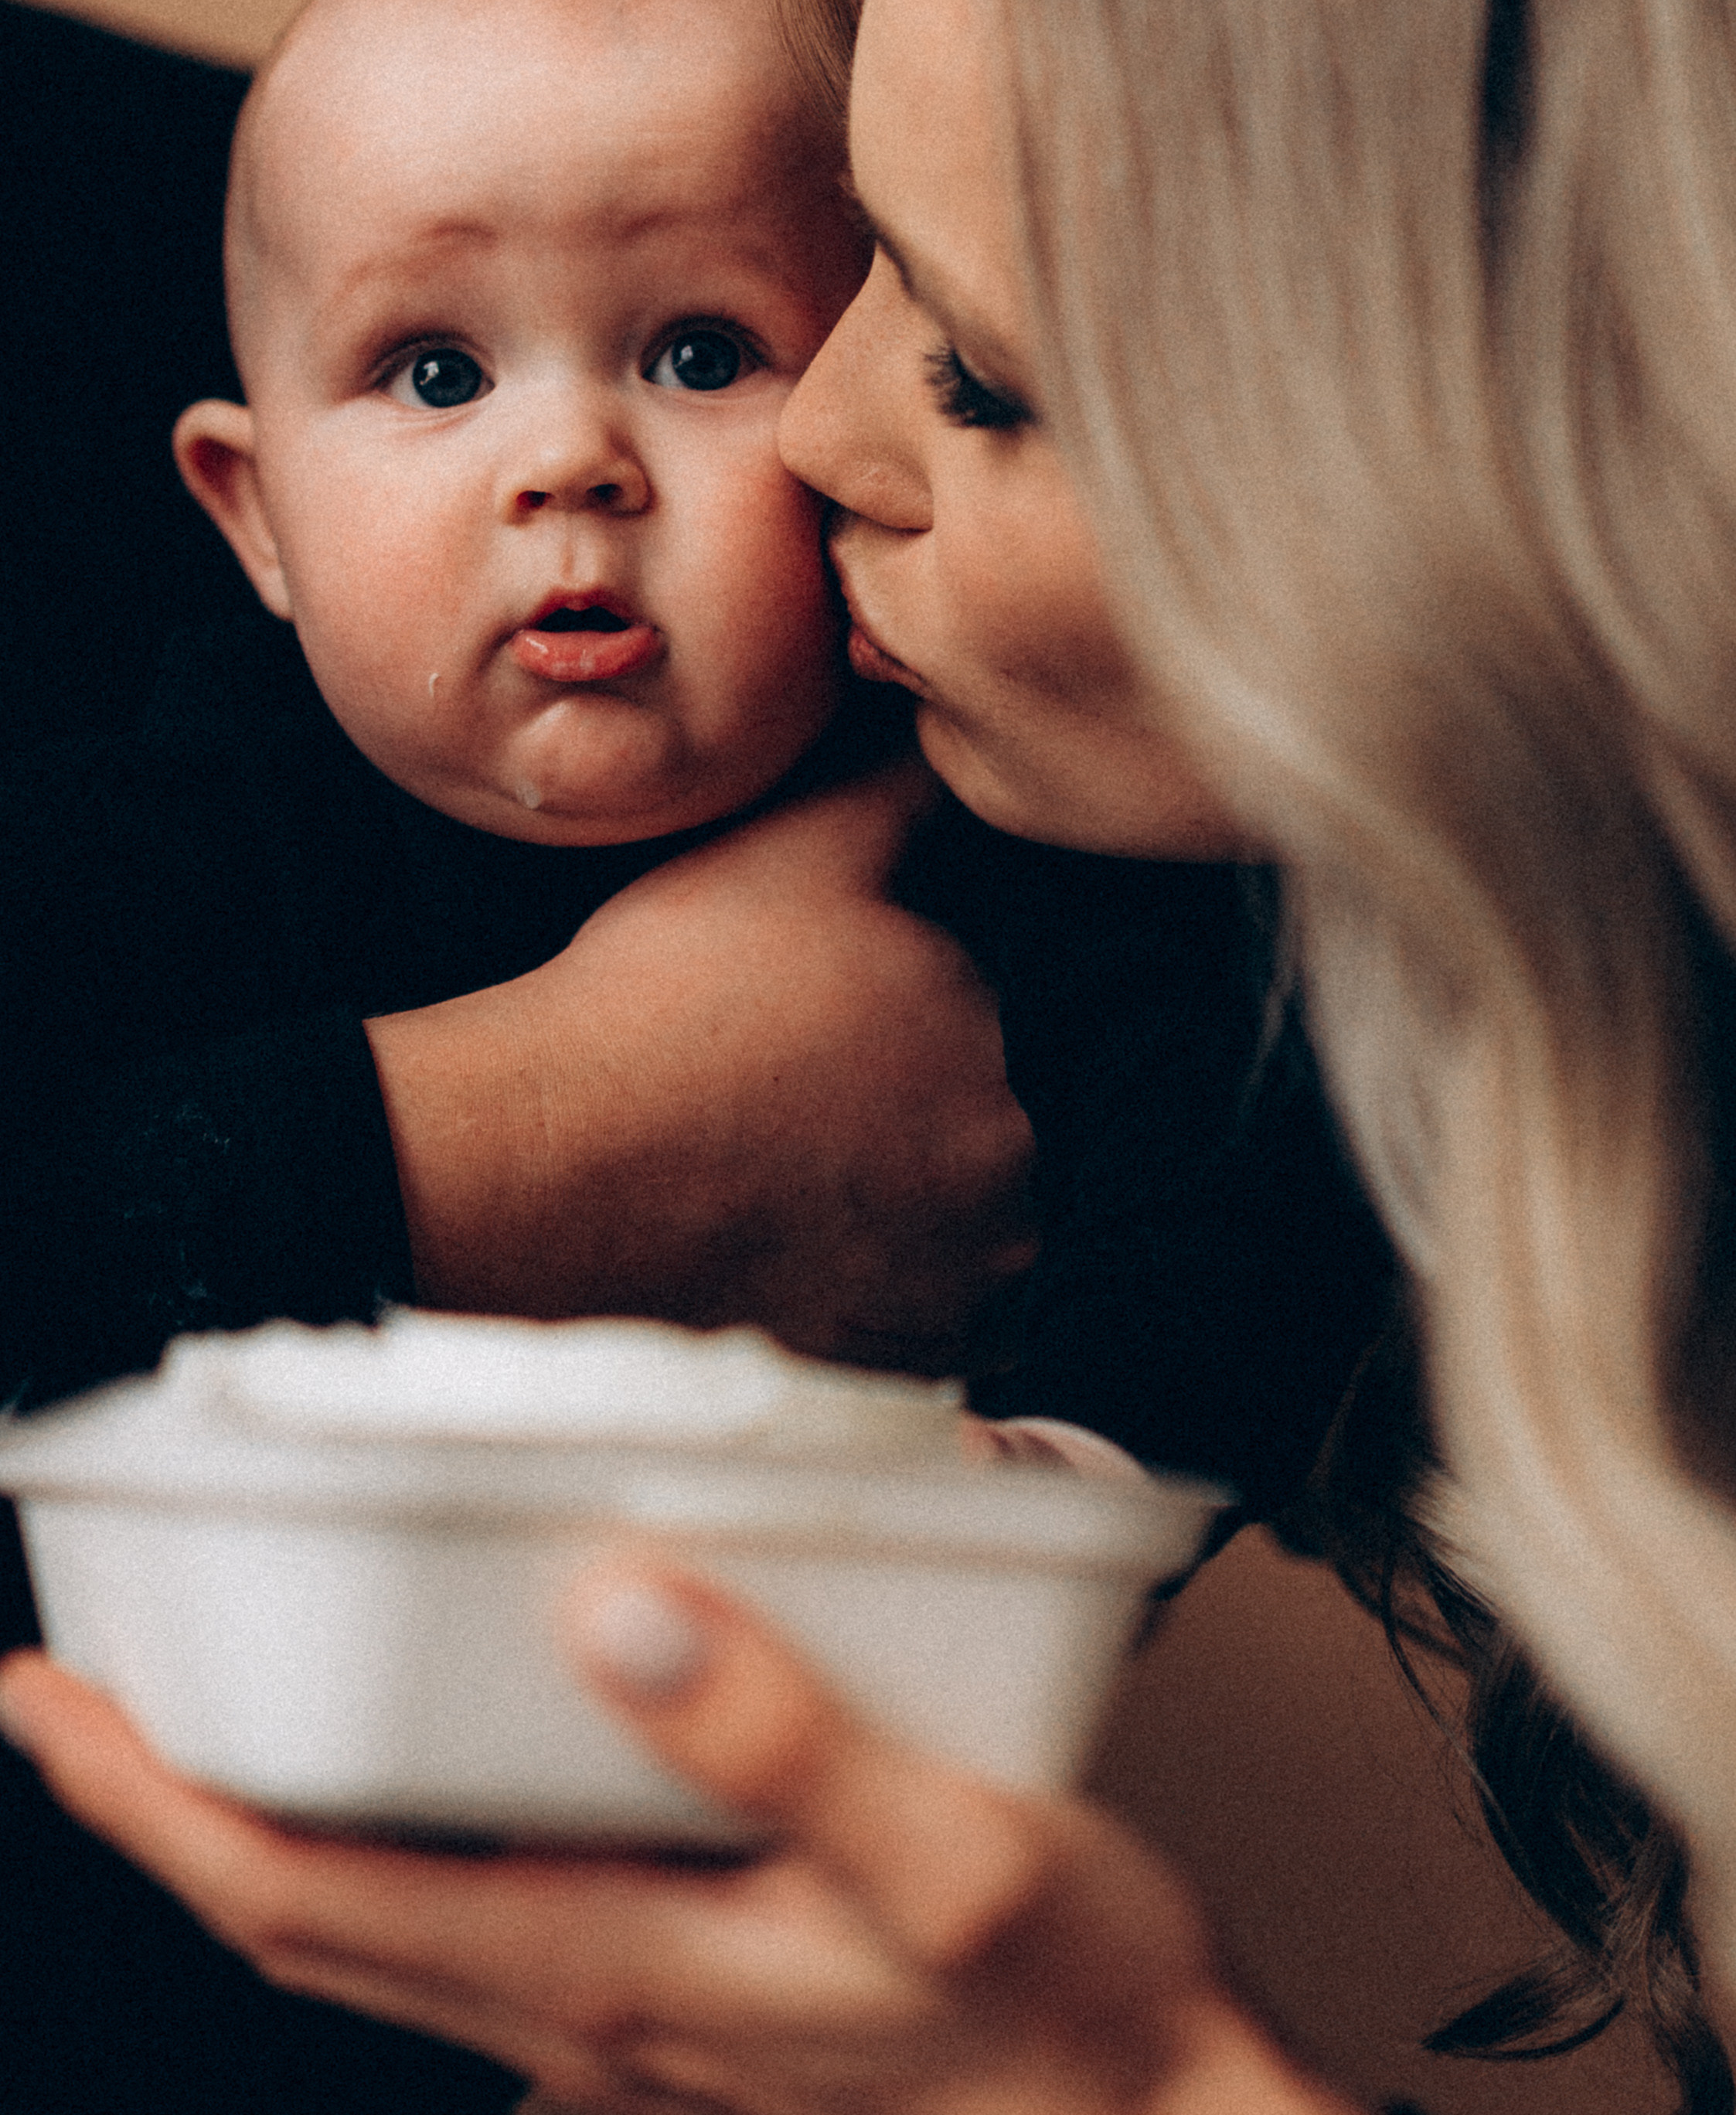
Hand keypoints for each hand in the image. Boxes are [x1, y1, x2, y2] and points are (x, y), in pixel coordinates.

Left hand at [0, 1575, 1423, 2114]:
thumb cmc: (1073, 2013)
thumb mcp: (945, 1851)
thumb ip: (775, 1730)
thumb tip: (609, 1607)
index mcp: (611, 1963)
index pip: (296, 1888)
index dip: (147, 1794)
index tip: (47, 1693)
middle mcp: (589, 1997)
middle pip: (300, 1909)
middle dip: (163, 1803)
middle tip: (82, 1687)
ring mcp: (633, 2005)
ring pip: (379, 1922)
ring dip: (263, 1822)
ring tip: (216, 1712)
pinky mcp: (688, 1983)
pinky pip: (477, 1915)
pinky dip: (395, 1841)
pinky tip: (434, 1769)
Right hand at [366, 757, 1034, 1370]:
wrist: (552, 1168)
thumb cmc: (663, 1003)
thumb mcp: (795, 852)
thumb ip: (901, 794)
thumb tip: (954, 744)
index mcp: (990, 1039)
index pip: (964, 1012)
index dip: (873, 1009)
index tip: (786, 1021)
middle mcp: (1007, 1174)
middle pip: (962, 1127)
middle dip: (889, 1114)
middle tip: (763, 1100)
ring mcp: (954, 1286)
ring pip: (943, 1226)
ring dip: (883, 1206)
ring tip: (759, 1176)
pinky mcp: (898, 1370)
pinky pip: (914, 1327)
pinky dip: (868, 1297)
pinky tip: (778, 1252)